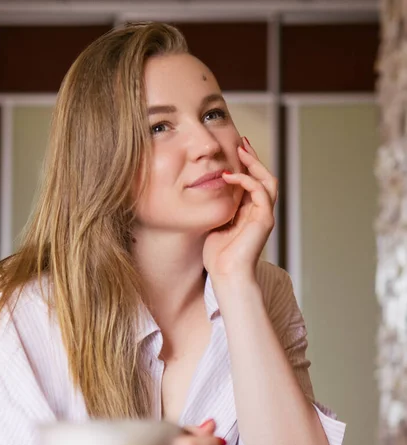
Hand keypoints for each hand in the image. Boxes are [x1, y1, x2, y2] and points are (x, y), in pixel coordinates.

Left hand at [203, 138, 277, 281]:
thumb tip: (204, 192)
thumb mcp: (214, 225)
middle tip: (241, 142)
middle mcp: (260, 212)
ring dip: (254, 164)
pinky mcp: (265, 220)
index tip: (234, 149)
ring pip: (267, 181)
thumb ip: (216, 209)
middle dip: (254, 158)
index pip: (253, 182)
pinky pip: (260, 192)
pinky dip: (246, 181)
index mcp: (249, 213)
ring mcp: (264, 216)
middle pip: (264, 177)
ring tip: (240, 150)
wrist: (226, 275)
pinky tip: (230, 175)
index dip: (246, 166)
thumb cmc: (217, 257)